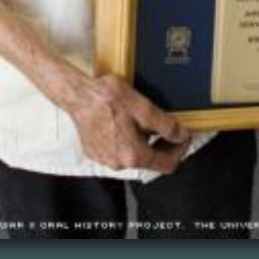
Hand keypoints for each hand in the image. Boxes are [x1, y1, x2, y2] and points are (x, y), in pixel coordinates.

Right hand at [63, 74, 189, 173]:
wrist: (77, 94)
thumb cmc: (105, 98)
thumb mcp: (144, 108)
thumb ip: (167, 126)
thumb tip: (181, 136)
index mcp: (133, 155)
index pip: (168, 164)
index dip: (180, 150)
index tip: (181, 137)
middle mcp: (118, 163)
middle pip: (150, 161)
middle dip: (159, 145)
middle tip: (162, 127)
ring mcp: (104, 159)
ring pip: (133, 155)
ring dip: (141, 142)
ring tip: (138, 121)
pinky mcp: (94, 152)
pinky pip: (116, 151)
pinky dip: (123, 140)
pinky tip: (121, 123)